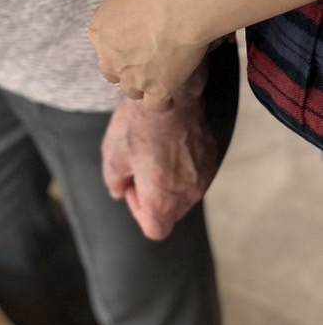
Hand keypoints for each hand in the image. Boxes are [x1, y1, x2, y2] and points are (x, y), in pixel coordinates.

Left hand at [89, 0, 208, 110]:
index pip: (102, 46)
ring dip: (140, 86)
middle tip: (143, 61)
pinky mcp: (157, 89)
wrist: (179, 6)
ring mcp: (132, 77)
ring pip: (131, 91)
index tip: (132, 42)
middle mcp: (110, 58)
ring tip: (155, 79)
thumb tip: (128, 14)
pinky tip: (168, 98)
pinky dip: (161, 102)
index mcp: (98, 32)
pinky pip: (155, 105)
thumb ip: (119, 11)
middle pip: (112, 72)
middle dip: (124, 69)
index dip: (118, 45)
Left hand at [101, 82, 216, 239]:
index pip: (155, 230)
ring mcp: (204, 177)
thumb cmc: (138, 127)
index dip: (138, 213)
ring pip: (184, 193)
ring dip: (169, 182)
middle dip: (153, 196)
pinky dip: (183, 166)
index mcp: (162, 201)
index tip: (131, 187)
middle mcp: (188, 195)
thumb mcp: (113, 155)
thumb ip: (114, 181)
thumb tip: (119, 191)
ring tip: (154, 152)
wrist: (169, 95)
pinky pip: (196, 173)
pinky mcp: (212, 158)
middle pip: (170, 213)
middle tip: (138, 168)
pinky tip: (169, 143)